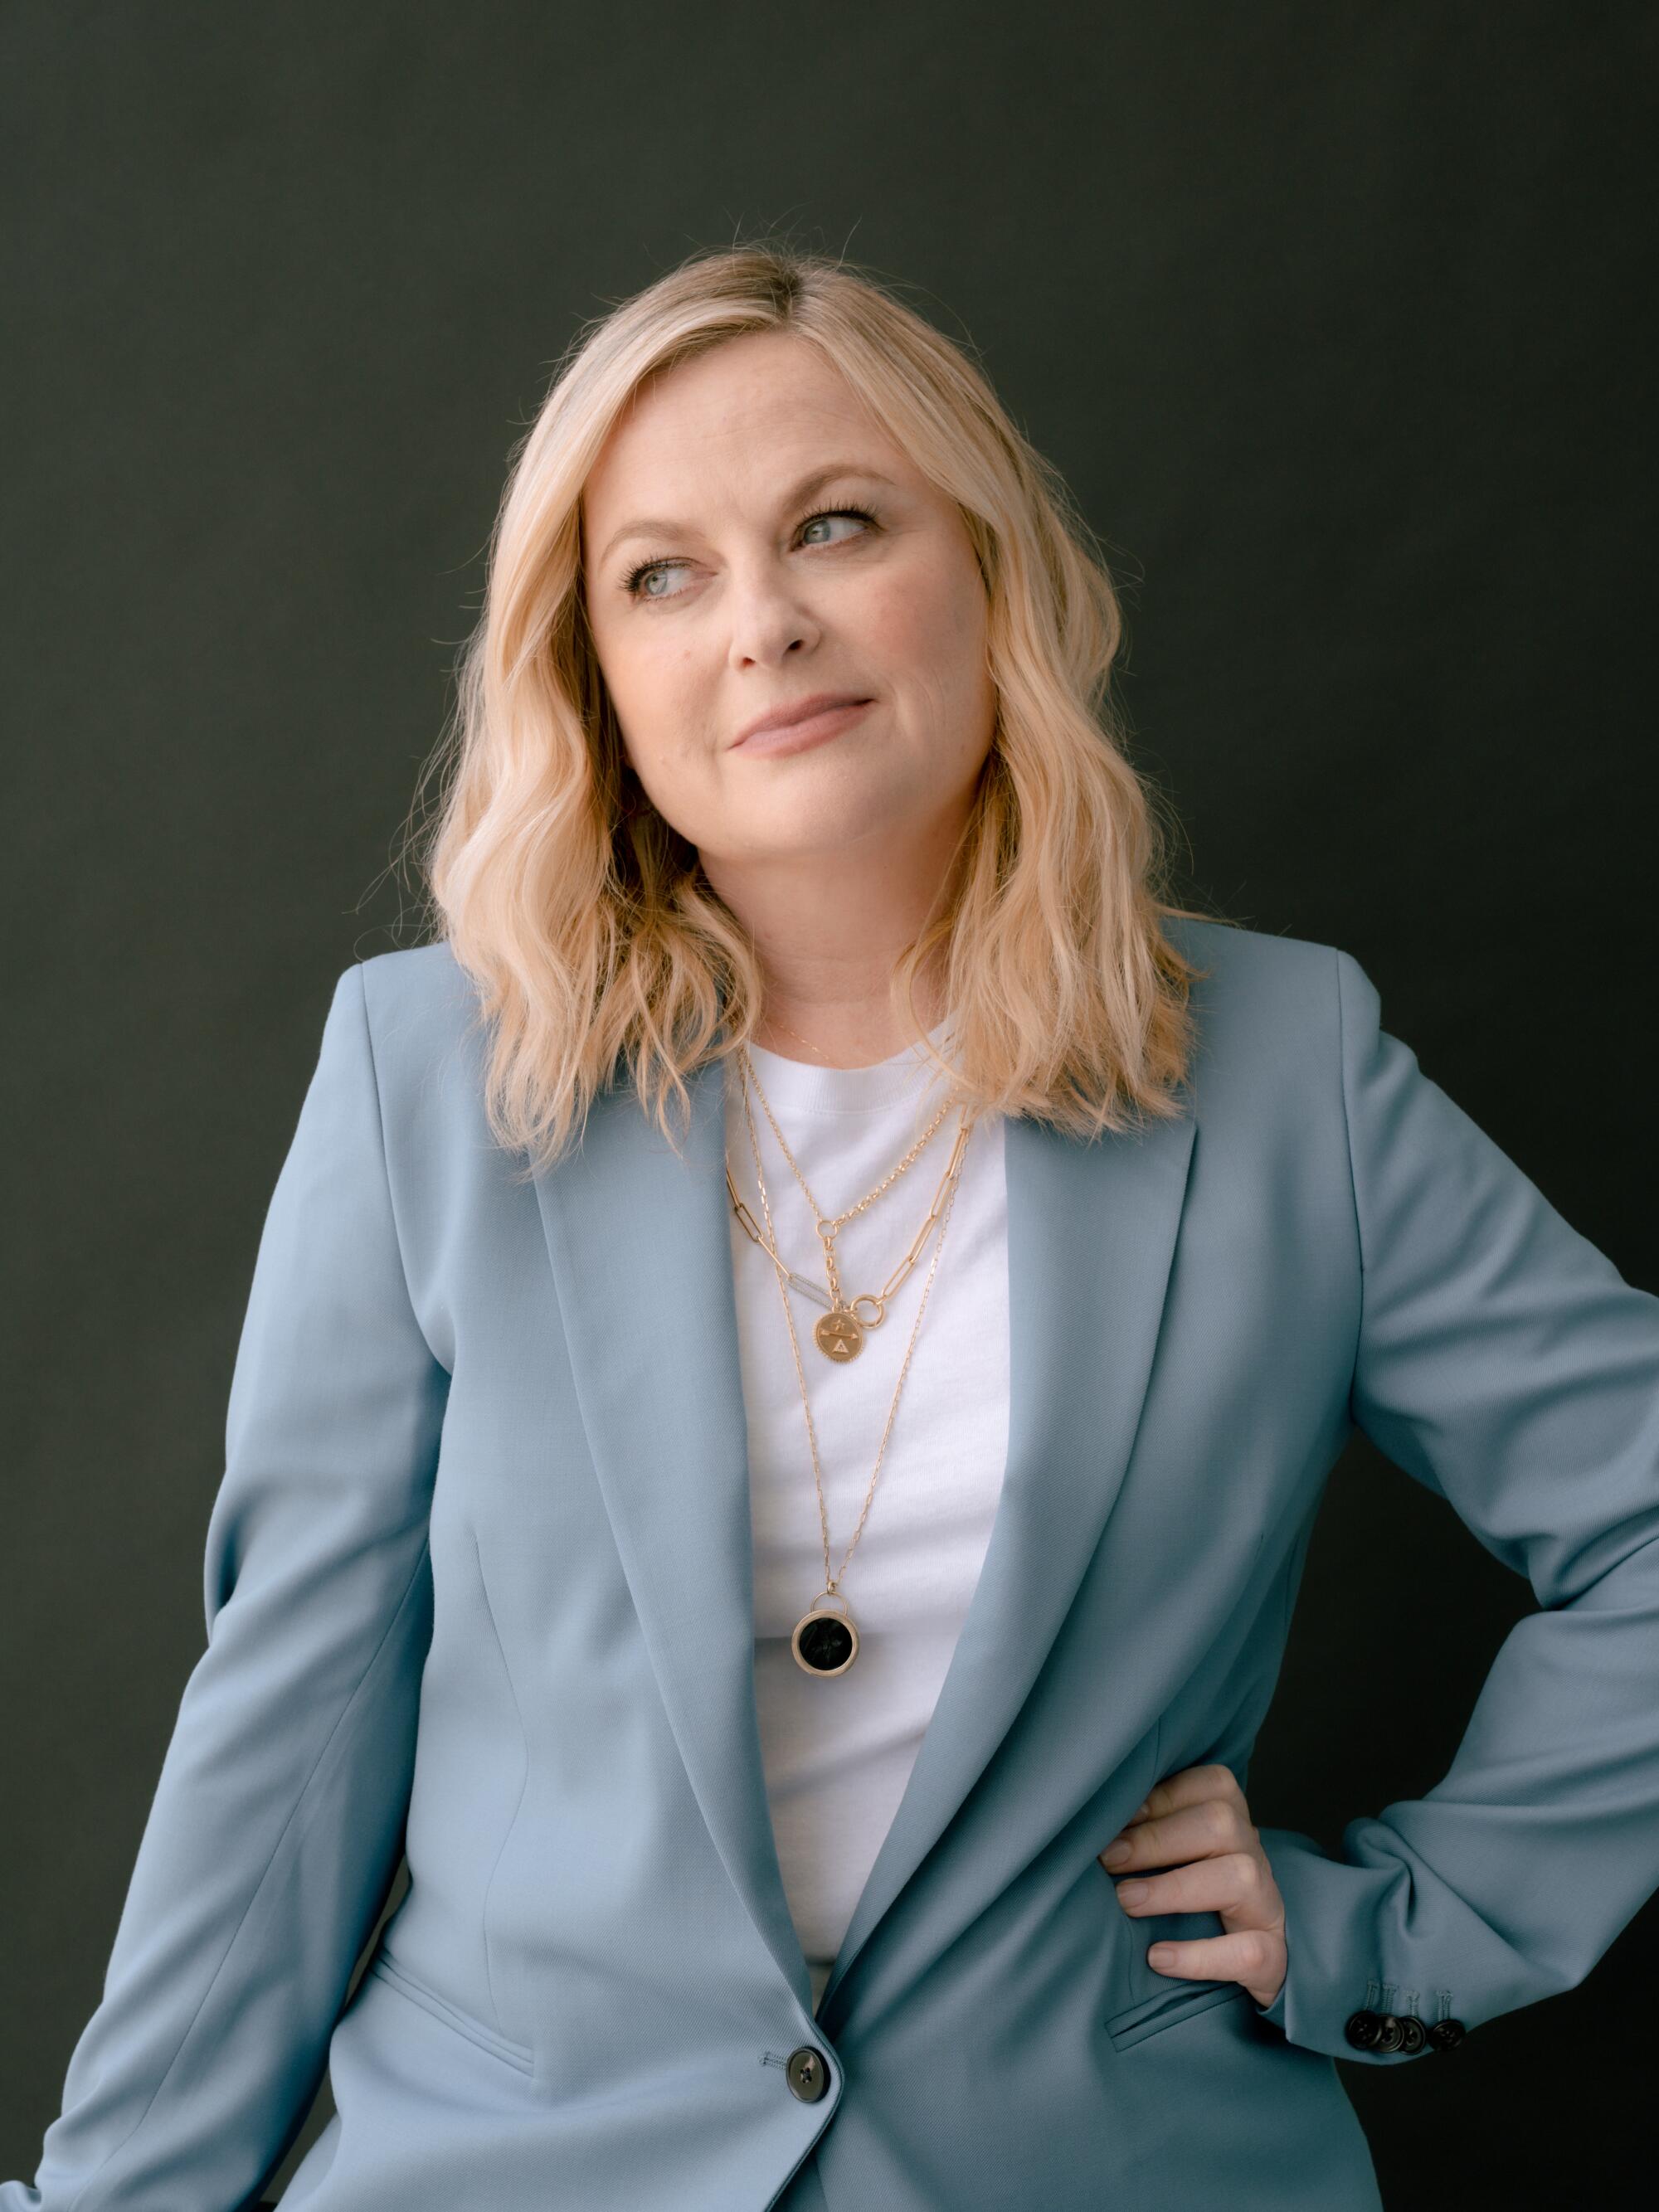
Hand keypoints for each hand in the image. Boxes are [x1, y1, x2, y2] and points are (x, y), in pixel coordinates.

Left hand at [1097, 1762, 1286, 2010]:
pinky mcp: (1273, 1956)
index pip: (1210, 1785)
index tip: (1113, 1817)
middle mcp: (1255, 1855)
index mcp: (1234, 1819)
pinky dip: (1200, 1955)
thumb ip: (1148, 1829)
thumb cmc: (1192, 1893)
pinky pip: (1248, 1952)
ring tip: (1126, 1901)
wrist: (1246, 1957)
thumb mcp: (1174, 1853)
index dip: (1159, 1798)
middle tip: (1108, 1859)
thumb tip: (1092, 1822)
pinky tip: (1157, 1957)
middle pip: (1221, 1825)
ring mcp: (1268, 1905)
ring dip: (1175, 1888)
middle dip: (1156, 1839)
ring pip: (1240, 1877)